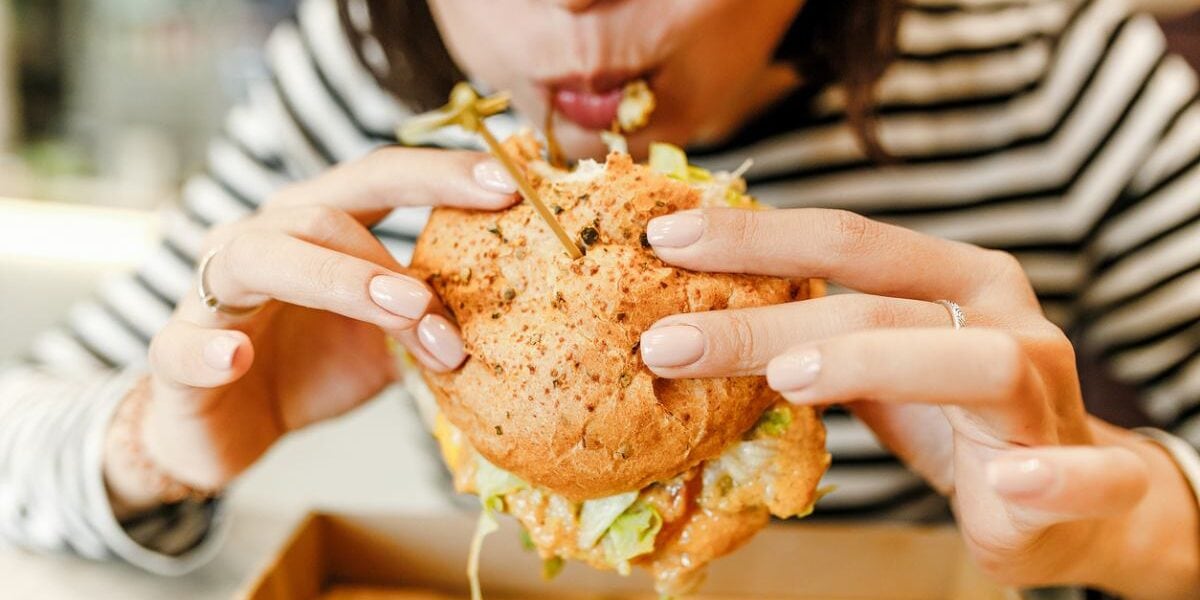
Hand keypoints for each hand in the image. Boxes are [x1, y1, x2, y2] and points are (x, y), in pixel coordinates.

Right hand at [103, 148, 518, 513]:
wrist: (225, 429)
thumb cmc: (310, 367)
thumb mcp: (385, 341)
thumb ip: (429, 317)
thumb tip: (514, 311)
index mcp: (316, 226)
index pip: (378, 180)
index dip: (439, 175)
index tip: (508, 185)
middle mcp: (263, 239)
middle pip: (324, 212)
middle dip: (393, 255)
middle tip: (445, 298)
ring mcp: (214, 291)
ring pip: (262, 258)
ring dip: (338, 283)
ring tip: (400, 314)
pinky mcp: (176, 353)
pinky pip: (184, 345)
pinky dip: (210, 349)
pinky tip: (235, 357)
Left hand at [639, 207, 1199, 598]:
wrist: (1072, 495)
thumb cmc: (953, 414)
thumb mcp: (875, 366)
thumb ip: (813, 336)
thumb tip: (690, 317)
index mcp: (953, 275)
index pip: (845, 240)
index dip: (755, 237)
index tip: (663, 240)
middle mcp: (1002, 315)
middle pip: (880, 302)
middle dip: (765, 321)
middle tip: (668, 343)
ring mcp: (1048, 389)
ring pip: (977, 362)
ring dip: (878, 365)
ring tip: (787, 382)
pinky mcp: (1087, 470)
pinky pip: (1085, 473)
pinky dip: (1052, 477)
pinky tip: (1007, 482)